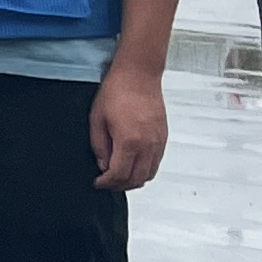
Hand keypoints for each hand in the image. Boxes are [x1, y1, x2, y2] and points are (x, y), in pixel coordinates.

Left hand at [87, 67, 167, 190]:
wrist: (139, 75)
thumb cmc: (117, 91)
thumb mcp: (97, 119)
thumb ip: (99, 146)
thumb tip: (103, 165)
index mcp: (129, 142)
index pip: (119, 175)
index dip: (106, 183)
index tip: (98, 182)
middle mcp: (148, 145)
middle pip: (136, 179)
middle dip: (119, 185)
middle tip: (107, 183)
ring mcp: (158, 142)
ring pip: (149, 174)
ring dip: (134, 180)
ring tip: (119, 176)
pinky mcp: (164, 137)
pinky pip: (157, 163)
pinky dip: (145, 170)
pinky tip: (133, 164)